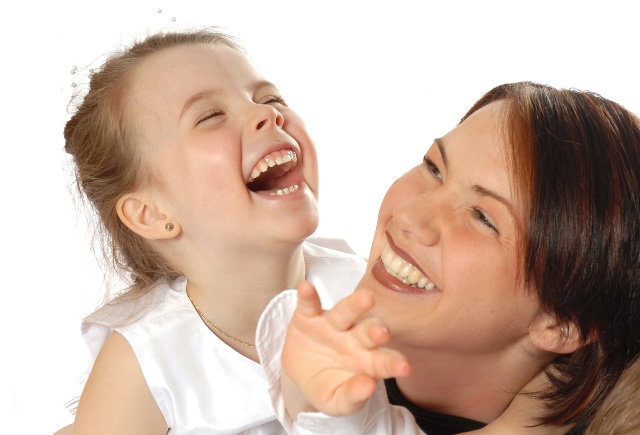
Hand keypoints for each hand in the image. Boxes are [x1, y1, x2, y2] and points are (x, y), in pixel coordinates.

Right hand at [281, 280, 410, 416]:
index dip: (393, 363)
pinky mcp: (308, 317)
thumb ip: (353, 396)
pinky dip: (308, 296)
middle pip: (368, 331)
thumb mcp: (337, 401)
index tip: (404, 367)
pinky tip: (306, 287)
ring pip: (345, 312)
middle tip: (382, 332)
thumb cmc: (328, 386)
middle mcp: (354, 337)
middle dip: (376, 330)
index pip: (383, 361)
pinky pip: (309, 305)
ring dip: (354, 304)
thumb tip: (368, 387)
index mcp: (367, 360)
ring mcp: (332, 325)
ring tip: (366, 297)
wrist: (300, 375)